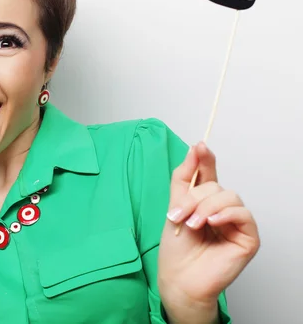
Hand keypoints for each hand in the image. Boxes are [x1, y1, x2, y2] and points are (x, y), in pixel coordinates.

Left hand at [157, 143, 259, 321]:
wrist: (179, 277)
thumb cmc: (177, 248)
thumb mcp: (174, 205)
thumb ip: (184, 177)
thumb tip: (196, 148)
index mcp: (204, 200)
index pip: (208, 173)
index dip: (205, 158)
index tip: (199, 146)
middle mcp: (222, 209)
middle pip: (215, 185)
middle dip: (193, 198)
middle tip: (178, 215)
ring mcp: (236, 222)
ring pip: (228, 196)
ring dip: (205, 207)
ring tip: (191, 225)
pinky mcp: (248, 237)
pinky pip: (242, 214)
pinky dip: (225, 214)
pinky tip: (211, 223)